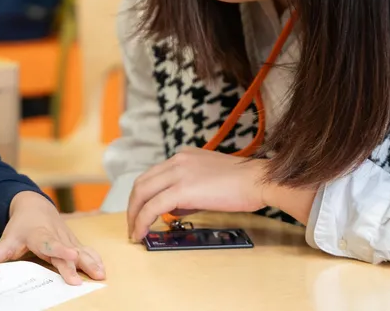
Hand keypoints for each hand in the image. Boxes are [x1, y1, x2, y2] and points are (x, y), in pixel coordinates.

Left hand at [0, 191, 104, 284]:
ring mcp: (67, 238)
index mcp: (39, 235)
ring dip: (91, 262)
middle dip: (76, 264)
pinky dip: (94, 259)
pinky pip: (86, 250)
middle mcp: (56, 236)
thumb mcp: (7, 238)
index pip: (50, 244)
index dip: (60, 250)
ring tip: (101, 274)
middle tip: (84, 278)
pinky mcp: (73, 241)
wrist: (35, 205)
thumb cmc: (21, 225)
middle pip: (67, 251)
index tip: (70, 255)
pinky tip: (102, 269)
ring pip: (80, 250)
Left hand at [127, 148, 269, 241]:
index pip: (152, 175)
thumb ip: (189, 192)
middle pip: (141, 183)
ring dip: (134, 215)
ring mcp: (178, 173)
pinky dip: (143, 220)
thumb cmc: (242, 184)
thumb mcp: (209, 180)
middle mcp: (177, 160)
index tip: (140, 212)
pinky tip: (142, 233)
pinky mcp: (182, 189)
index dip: (142, 196)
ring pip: (142, 193)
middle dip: (132, 206)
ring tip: (135, 233)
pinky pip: (153, 207)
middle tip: (132, 225)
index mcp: (183, 156)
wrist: (257, 180)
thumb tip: (174, 209)